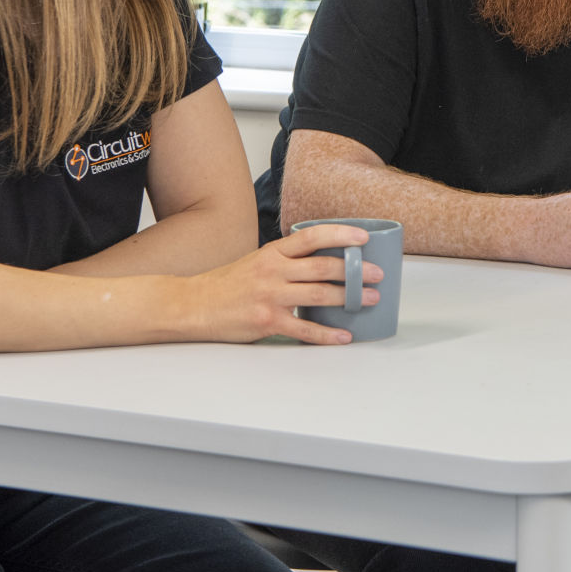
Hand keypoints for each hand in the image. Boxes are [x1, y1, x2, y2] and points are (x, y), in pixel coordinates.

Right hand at [185, 223, 383, 344]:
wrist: (192, 305)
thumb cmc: (228, 284)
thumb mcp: (257, 261)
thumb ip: (286, 260)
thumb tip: (325, 262)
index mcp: (273, 252)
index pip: (312, 237)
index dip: (340, 235)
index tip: (363, 239)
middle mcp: (273, 271)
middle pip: (322, 267)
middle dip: (354, 271)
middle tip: (377, 274)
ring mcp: (269, 297)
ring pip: (318, 295)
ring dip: (348, 298)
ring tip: (369, 300)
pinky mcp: (266, 322)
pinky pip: (304, 329)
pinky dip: (327, 335)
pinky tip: (343, 336)